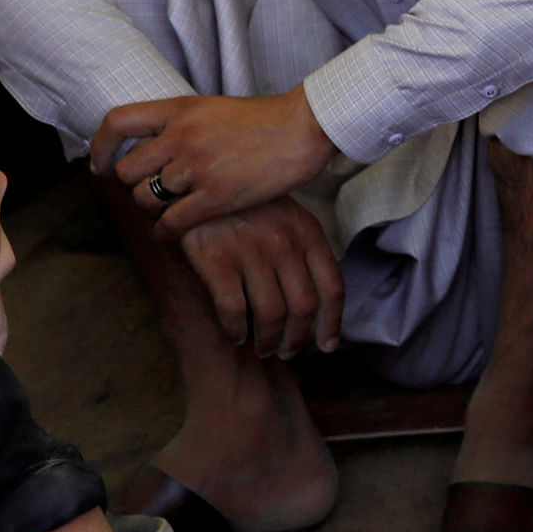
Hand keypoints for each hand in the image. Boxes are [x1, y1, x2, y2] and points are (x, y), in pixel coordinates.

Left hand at [90, 88, 336, 235]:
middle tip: (151, 192)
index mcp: (180, 109)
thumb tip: (159, 144)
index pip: (117, 122)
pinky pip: (171, 222)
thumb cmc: (268, 120)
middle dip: (136, 186)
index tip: (100, 164)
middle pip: (129, 171)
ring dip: (154, 209)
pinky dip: (167, 232)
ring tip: (170, 209)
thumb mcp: (216, 108)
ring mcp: (197, 167)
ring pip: (146, 199)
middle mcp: (180, 137)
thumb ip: (186, 124)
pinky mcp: (216, 196)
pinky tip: (175, 232)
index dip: (100, 146)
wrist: (306, 128)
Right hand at [169, 198, 345, 362]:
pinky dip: (237, 330)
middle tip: (288, 352)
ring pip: (272, 315)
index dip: (332, 323)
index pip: (333, 287)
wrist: (199, 179)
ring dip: (270, 341)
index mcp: (308, 233)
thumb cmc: (246, 204)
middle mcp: (285, 245)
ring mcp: (252, 253)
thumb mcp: (287, 216)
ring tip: (265, 349)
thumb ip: (303, 250)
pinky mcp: (218, 261)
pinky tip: (236, 335)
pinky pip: (234, 310)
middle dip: (298, 339)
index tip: (327, 346)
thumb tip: (314, 299)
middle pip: (304, 308)